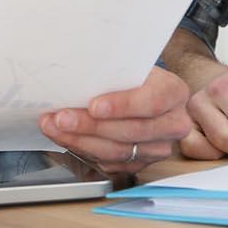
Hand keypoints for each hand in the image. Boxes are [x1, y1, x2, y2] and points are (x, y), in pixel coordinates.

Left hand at [39, 66, 192, 174]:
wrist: (139, 90)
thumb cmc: (131, 75)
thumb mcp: (128, 64)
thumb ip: (110, 70)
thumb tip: (74, 73)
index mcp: (173, 92)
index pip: (152, 102)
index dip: (122, 106)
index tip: (94, 106)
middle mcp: (173, 124)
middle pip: (131, 131)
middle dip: (90, 126)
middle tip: (62, 118)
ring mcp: (158, 148)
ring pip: (118, 151)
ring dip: (80, 140)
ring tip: (54, 127)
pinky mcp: (140, 163)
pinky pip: (109, 163)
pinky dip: (82, 150)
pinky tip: (64, 138)